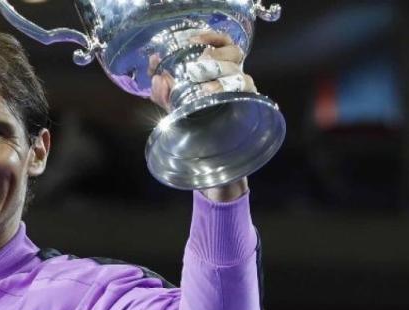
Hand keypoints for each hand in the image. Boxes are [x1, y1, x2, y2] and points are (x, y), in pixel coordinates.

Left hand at [149, 31, 253, 200]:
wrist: (210, 173)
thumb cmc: (193, 140)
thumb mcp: (173, 113)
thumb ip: (163, 95)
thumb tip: (158, 78)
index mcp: (215, 76)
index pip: (220, 45)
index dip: (208, 38)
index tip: (191, 39)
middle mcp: (231, 82)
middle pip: (233, 53)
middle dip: (211, 56)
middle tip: (194, 67)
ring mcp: (241, 97)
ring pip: (239, 71)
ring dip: (218, 73)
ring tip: (200, 86)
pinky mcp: (250, 112)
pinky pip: (246, 91)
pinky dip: (226, 89)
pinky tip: (208, 95)